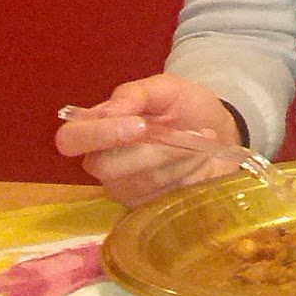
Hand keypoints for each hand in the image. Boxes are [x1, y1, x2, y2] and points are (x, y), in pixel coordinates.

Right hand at [55, 74, 244, 206]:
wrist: (224, 138)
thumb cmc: (188, 110)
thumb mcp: (169, 89)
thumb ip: (136, 93)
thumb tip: (109, 111)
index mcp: (99, 126)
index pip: (70, 139)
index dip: (99, 134)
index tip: (140, 126)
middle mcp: (102, 161)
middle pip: (104, 166)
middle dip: (150, 150)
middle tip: (180, 134)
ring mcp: (122, 187)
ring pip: (137, 181)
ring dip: (175, 158)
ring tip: (197, 140)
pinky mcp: (144, 206)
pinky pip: (157, 195)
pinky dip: (184, 173)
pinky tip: (197, 160)